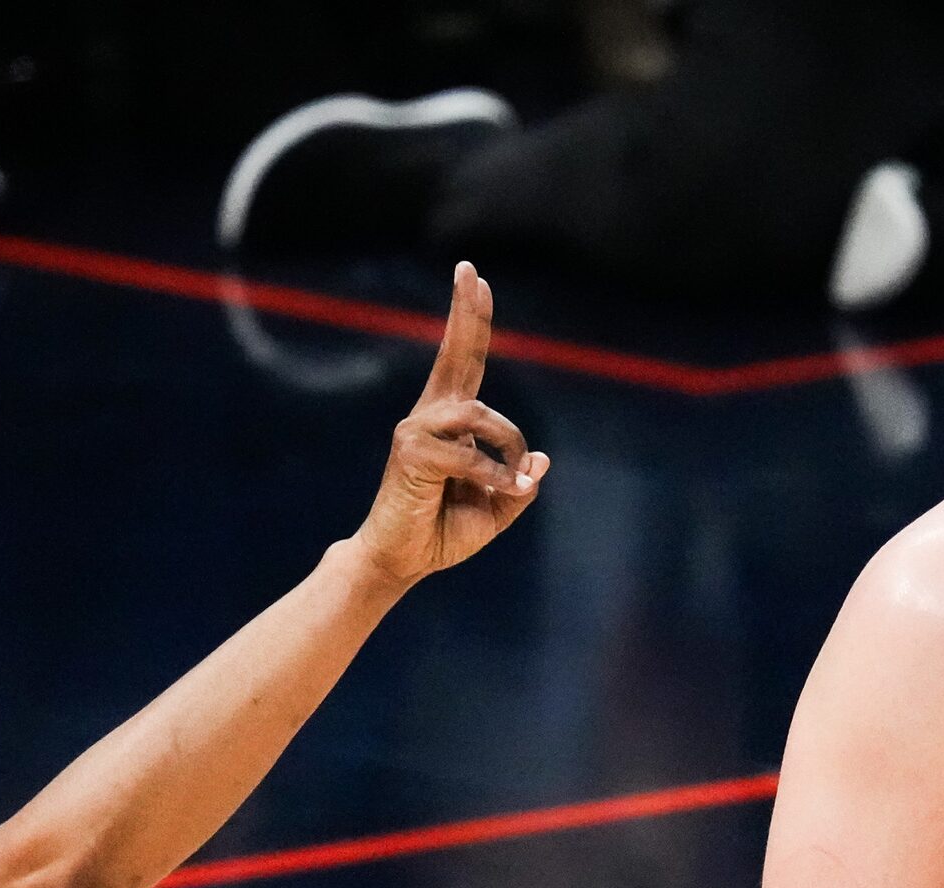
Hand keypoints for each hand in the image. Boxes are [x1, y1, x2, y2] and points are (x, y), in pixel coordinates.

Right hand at [351, 262, 549, 584]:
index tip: (477, 280)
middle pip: (455, 357)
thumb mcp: (496, 510)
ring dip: (508, 446)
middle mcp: (431, 417)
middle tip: (470, 271)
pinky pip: (469, 455)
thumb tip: (540, 459)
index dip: (472, 322)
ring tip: (515, 481)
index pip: (465, 363)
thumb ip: (518, 484)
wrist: (403, 561)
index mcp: (452, 423)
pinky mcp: (412, 455)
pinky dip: (496, 476)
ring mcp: (418, 432)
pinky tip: (506, 492)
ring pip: (478, 414)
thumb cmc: (444, 533)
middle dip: (467, 315)